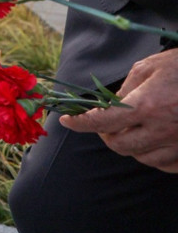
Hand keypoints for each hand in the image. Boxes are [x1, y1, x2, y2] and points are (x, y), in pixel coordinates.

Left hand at [60, 48, 177, 171]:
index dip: (79, 123)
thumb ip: (125, 89)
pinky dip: (153, 156)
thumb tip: (109, 106)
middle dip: (106, 135)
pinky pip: (165, 165)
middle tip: (106, 123)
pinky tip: (153, 142)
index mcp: (147, 105)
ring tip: (131, 129)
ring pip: (141, 157)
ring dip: (129, 145)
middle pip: (119, 145)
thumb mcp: (150, 68)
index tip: (66, 121)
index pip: (102, 122)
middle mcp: (163, 129)